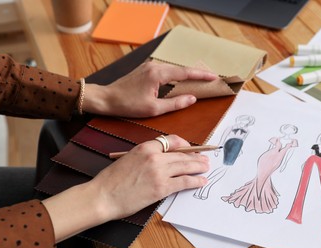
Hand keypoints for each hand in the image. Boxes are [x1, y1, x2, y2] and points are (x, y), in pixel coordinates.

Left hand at [83, 61, 217, 117]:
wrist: (106, 98)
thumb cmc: (127, 105)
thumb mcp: (154, 109)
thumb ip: (175, 103)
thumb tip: (192, 98)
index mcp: (158, 74)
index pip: (185, 72)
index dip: (201, 75)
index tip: (214, 77)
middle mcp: (155, 66)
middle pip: (181, 68)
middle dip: (196, 74)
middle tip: (210, 79)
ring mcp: (149, 66)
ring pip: (173, 69)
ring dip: (186, 74)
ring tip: (199, 80)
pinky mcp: (146, 69)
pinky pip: (166, 70)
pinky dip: (176, 75)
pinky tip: (181, 81)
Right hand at [91, 134, 208, 220]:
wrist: (103, 196)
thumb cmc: (111, 180)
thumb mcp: (128, 158)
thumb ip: (146, 156)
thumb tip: (162, 160)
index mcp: (145, 147)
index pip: (171, 140)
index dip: (184, 144)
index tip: (189, 149)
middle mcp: (154, 157)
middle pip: (182, 154)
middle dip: (196, 156)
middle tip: (204, 159)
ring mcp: (159, 172)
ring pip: (186, 166)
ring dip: (199, 167)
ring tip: (206, 167)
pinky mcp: (162, 188)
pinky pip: (184, 181)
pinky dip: (195, 181)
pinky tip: (201, 181)